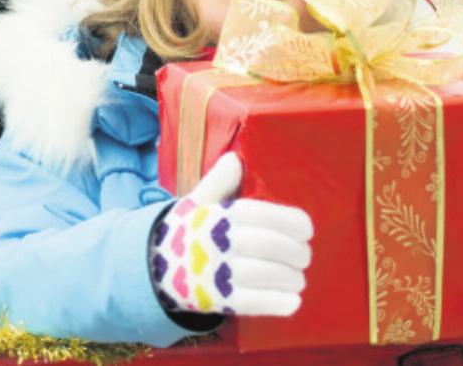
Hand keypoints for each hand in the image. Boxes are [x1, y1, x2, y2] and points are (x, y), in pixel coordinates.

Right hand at [149, 153, 312, 315]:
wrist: (155, 268)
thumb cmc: (188, 231)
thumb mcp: (198, 203)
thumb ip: (219, 182)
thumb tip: (234, 159)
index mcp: (217, 216)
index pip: (257, 214)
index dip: (287, 220)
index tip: (307, 229)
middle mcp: (217, 242)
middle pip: (264, 244)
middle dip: (292, 251)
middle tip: (305, 256)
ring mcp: (216, 272)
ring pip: (261, 273)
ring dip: (288, 277)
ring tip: (299, 278)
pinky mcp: (216, 300)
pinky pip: (250, 302)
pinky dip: (275, 302)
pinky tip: (293, 302)